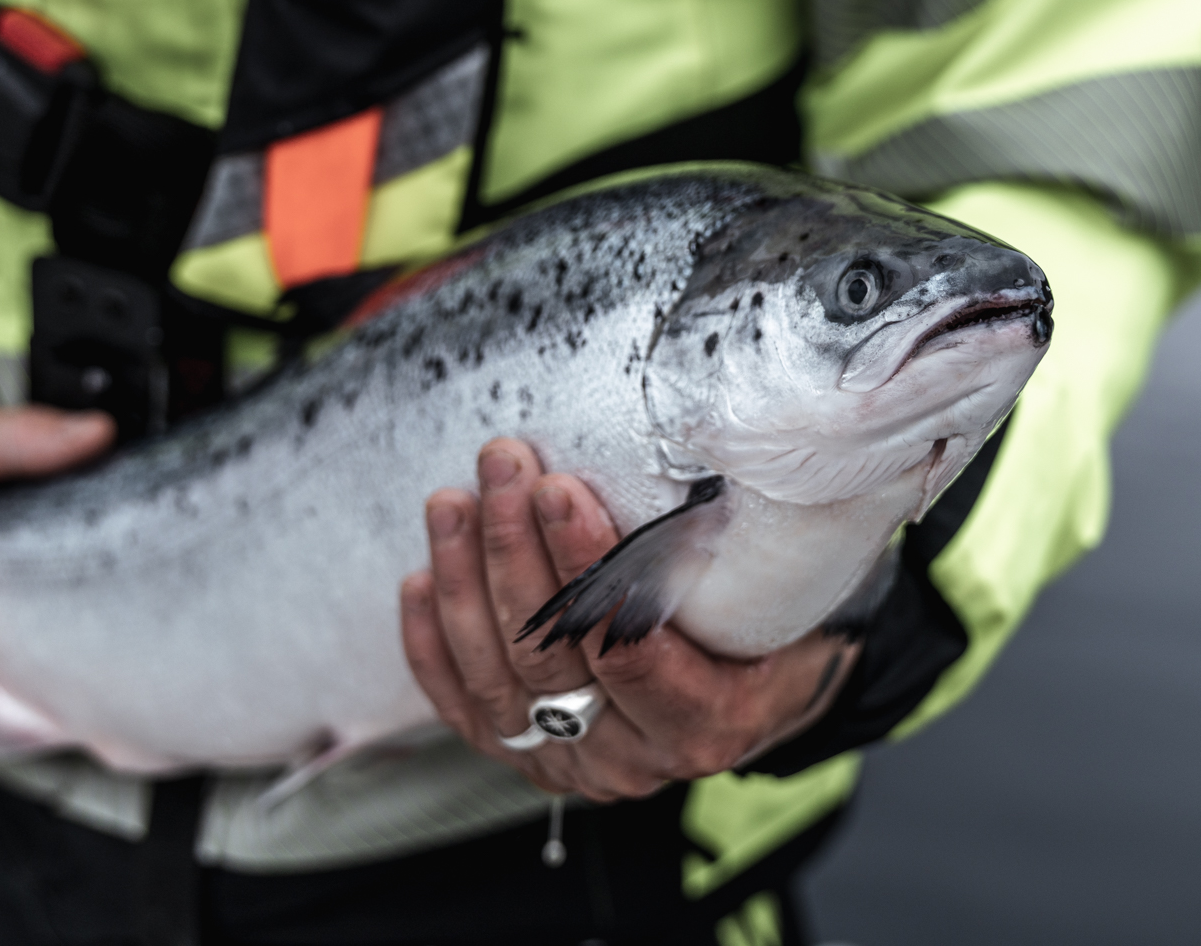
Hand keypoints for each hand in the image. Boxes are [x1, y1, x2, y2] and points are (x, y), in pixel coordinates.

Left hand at [401, 439, 857, 801]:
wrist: (759, 696)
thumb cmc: (772, 632)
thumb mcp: (778, 594)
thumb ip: (730, 545)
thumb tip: (709, 437)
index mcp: (706, 722)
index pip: (627, 648)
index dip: (585, 566)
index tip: (560, 490)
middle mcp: (633, 758)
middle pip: (549, 654)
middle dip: (515, 550)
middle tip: (506, 469)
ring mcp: (572, 763)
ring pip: (495, 676)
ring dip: (465, 580)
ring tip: (454, 502)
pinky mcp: (524, 755)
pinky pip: (462, 706)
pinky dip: (433, 643)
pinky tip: (422, 578)